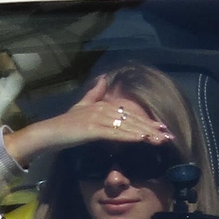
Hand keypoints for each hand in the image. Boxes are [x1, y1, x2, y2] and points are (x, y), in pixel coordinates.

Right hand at [4, 77, 173, 168]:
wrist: (48, 132)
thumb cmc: (65, 123)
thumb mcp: (82, 106)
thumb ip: (94, 93)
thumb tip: (104, 78)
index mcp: (104, 105)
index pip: (130, 114)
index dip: (147, 121)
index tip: (163, 128)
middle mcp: (103, 109)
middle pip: (133, 120)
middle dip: (152, 129)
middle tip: (169, 136)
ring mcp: (98, 118)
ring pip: (127, 127)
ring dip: (146, 134)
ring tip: (161, 140)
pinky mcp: (92, 129)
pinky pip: (115, 133)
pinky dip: (130, 136)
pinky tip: (142, 139)